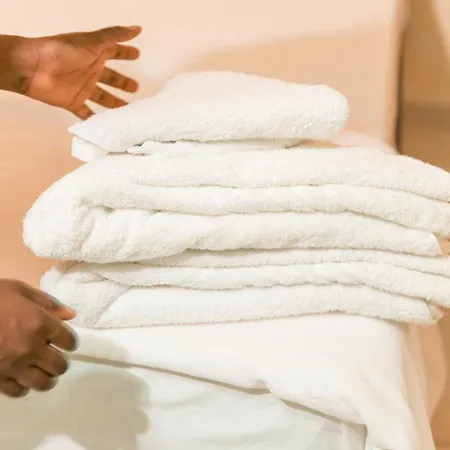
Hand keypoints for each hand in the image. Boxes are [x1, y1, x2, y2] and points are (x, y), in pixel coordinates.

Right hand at [0, 279, 76, 397]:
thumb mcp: (19, 290)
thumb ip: (48, 303)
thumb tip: (71, 315)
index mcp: (40, 324)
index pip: (69, 341)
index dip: (69, 341)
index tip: (64, 340)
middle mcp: (31, 348)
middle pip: (60, 366)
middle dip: (60, 361)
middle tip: (54, 356)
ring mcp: (13, 366)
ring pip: (42, 383)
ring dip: (46, 377)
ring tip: (42, 370)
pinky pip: (18, 391)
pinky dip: (23, 386)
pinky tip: (20, 376)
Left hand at [9, 26, 141, 118]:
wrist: (34, 68)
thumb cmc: (63, 52)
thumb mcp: (93, 42)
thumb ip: (115, 36)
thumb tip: (137, 29)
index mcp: (94, 54)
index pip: (114, 52)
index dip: (125, 53)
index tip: (137, 54)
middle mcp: (90, 70)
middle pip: (110, 78)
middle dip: (122, 82)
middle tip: (136, 87)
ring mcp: (82, 87)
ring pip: (103, 97)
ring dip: (114, 103)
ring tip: (127, 109)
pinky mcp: (73, 102)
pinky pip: (86, 113)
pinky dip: (94, 120)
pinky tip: (104, 127)